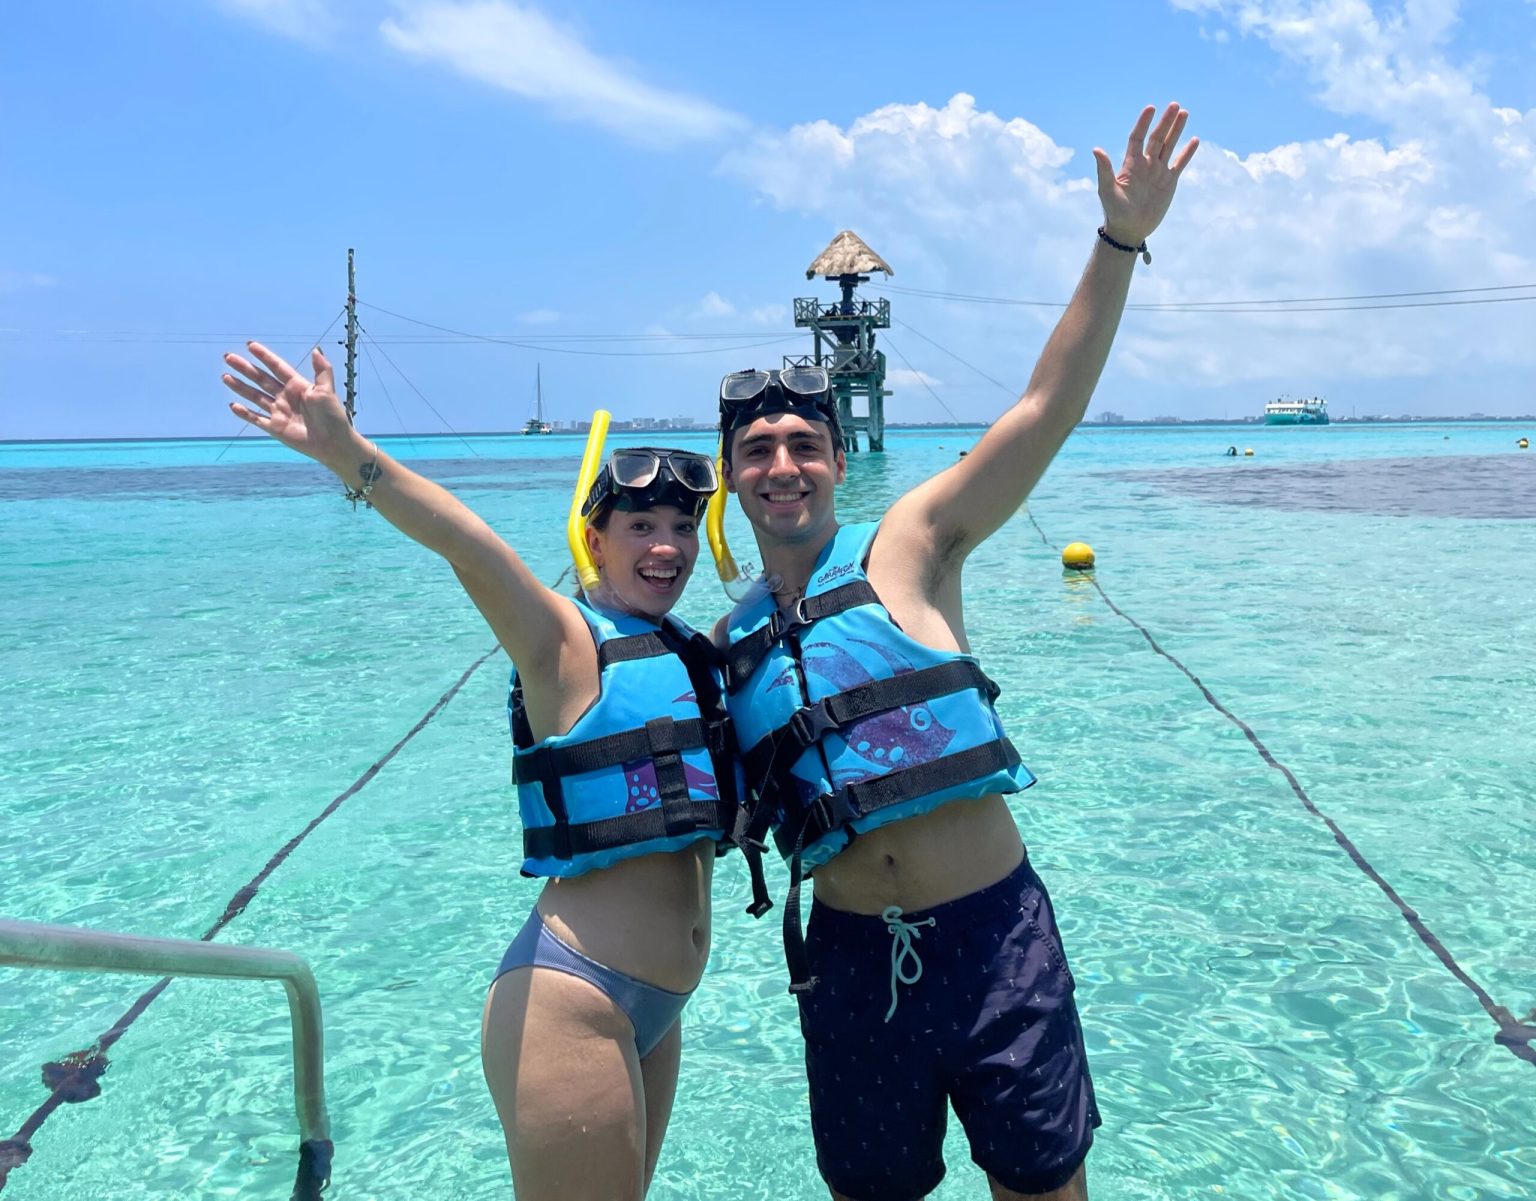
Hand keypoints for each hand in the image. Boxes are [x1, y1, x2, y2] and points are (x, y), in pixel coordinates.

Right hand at [222, 342, 360, 466]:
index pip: (277, 367)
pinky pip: (257, 419)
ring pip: (255, 397)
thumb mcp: (327, 390)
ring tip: (225, 377)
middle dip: (245, 369)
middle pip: (261, 379)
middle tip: (228, 358)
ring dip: (240, 387)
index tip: (250, 345)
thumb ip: (322, 369)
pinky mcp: (275, 428)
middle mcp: (285, 397)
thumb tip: (316, 349)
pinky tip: (233, 406)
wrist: (333, 443)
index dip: (264, 356)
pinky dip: (245, 414)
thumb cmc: (333, 415)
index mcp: (297, 386)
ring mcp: (279, 412)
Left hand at [1092, 103, 1197, 245]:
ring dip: (1176, 130)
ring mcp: (1158, 172)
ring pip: (1169, 146)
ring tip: (1184, 113)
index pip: (1137, 138)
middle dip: (1165, 121)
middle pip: (1156, 138)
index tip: (1151, 108)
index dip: (1143, 123)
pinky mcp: (1169, 182)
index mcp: (1130, 164)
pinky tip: (1194, 140)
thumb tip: (1096, 149)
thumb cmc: (1114, 211)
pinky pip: (1179, 163)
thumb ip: (1104, 170)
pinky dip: (1187, 153)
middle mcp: (1145, 164)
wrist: (1129, 230)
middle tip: (1175, 105)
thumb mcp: (1107, 190)